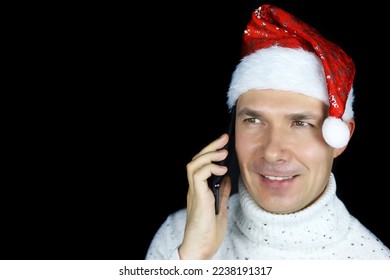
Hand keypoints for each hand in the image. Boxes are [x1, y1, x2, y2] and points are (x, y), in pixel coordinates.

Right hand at [178, 133, 231, 258]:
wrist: (200, 249)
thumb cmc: (208, 233)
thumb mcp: (220, 208)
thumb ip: (222, 193)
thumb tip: (227, 178)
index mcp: (199, 191)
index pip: (202, 165)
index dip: (211, 152)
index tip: (223, 143)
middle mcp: (194, 189)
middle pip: (196, 160)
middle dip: (210, 147)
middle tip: (223, 138)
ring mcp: (194, 193)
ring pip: (194, 165)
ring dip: (209, 155)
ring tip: (222, 152)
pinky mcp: (198, 198)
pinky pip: (198, 177)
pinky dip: (209, 169)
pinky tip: (221, 169)